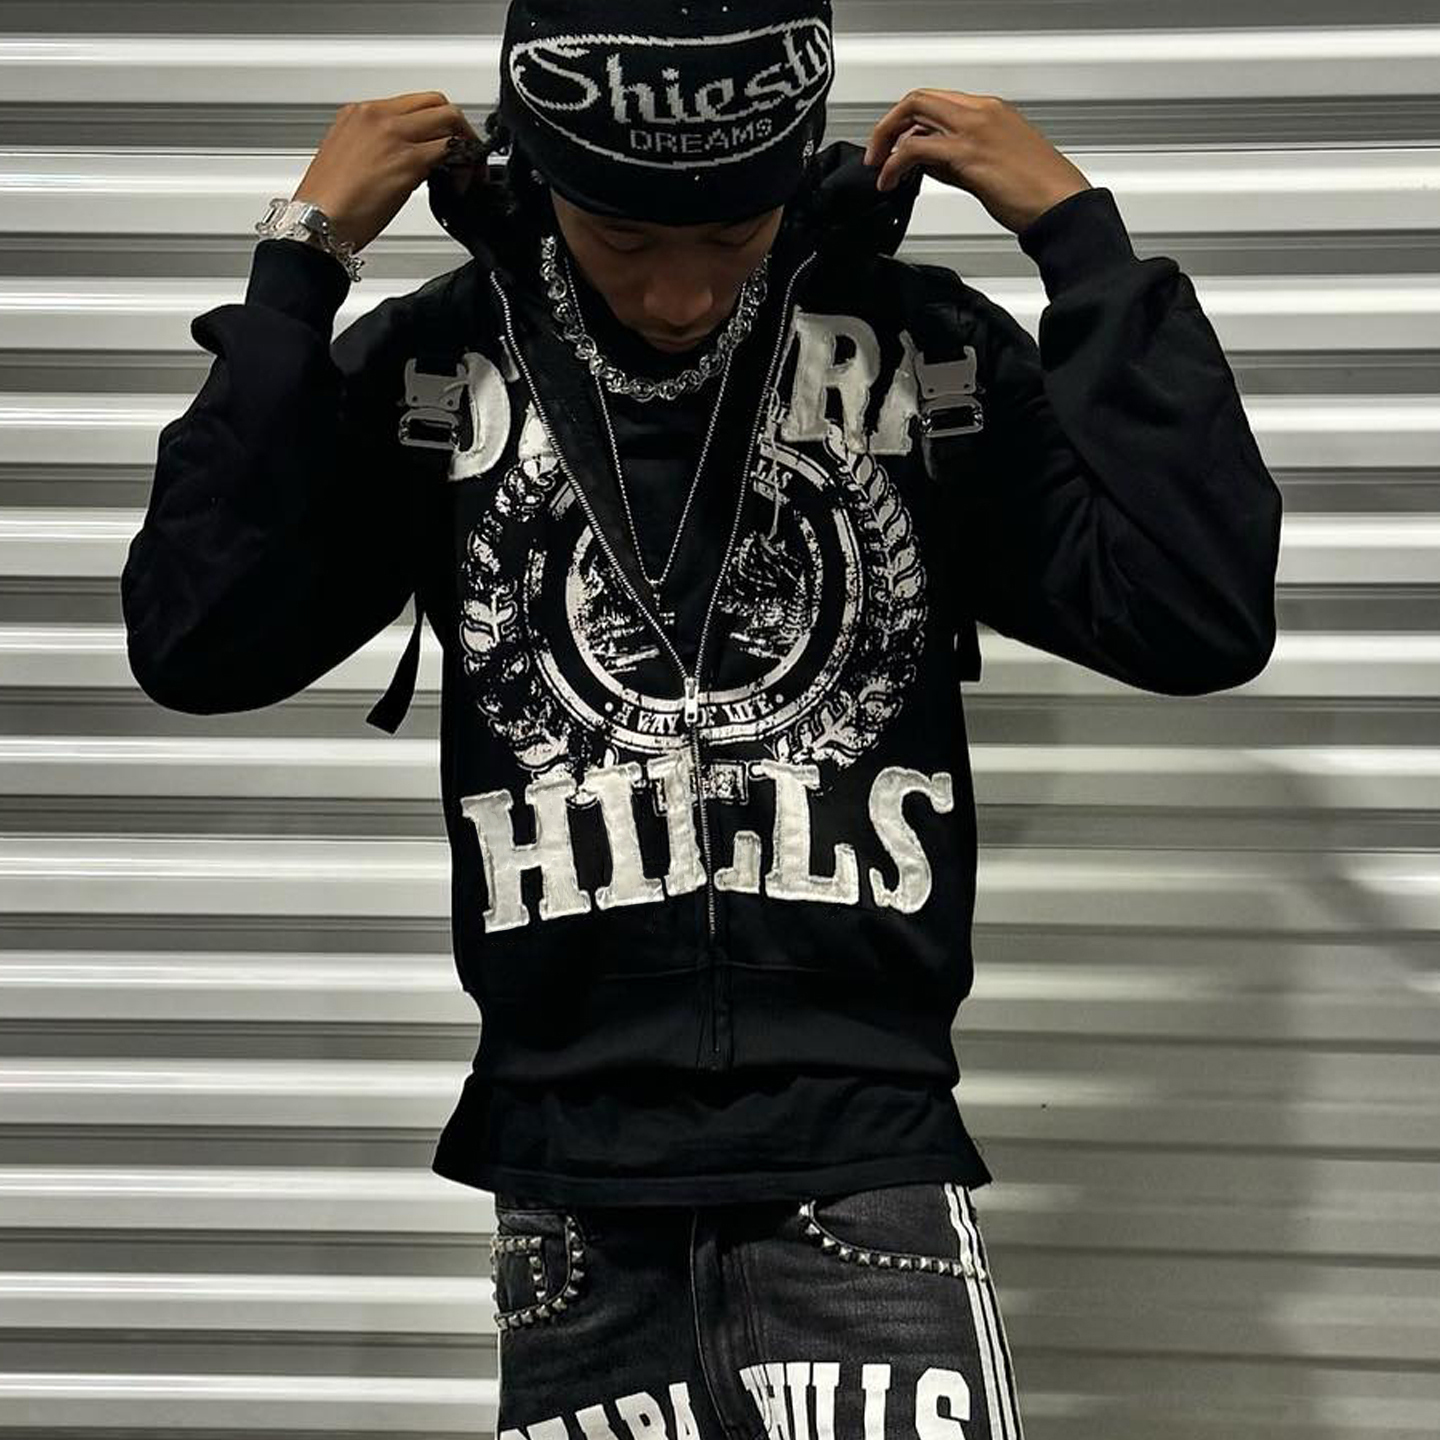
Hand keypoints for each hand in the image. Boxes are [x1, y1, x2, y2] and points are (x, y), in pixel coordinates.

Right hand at [291, 91, 482, 252]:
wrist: (316, 221)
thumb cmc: (327, 203)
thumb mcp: (351, 159)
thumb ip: (380, 148)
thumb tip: (409, 157)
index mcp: (360, 113)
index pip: (414, 103)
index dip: (438, 122)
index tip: (446, 143)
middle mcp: (377, 116)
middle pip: (436, 103)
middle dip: (458, 128)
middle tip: (466, 154)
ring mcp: (393, 135)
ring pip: (448, 120)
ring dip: (465, 145)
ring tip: (466, 173)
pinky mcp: (408, 161)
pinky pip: (449, 150)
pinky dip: (462, 166)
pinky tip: (460, 184)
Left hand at [863, 88, 1092, 234]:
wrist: (1062, 206)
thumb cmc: (1038, 192)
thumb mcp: (992, 166)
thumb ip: (958, 158)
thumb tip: (926, 162)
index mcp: (991, 110)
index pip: (938, 102)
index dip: (909, 123)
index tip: (896, 146)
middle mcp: (981, 111)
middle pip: (920, 98)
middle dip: (889, 124)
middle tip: (877, 153)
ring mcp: (973, 129)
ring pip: (913, 114)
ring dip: (886, 142)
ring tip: (880, 170)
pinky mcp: (966, 154)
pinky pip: (915, 148)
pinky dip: (894, 164)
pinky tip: (891, 182)